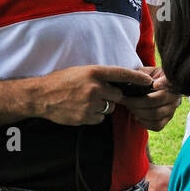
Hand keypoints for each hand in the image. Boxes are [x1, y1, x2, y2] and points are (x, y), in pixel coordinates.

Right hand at [33, 65, 152, 125]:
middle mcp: (94, 87)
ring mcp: (90, 103)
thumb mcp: (81, 72)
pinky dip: (93, 116)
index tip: (149, 82)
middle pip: (118, 95)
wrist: (40, 96)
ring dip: (102, 107)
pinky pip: (99, 118)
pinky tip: (80, 110)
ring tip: (85, 101)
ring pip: (109, 108)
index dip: (137, 78)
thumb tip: (119, 83)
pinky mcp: (85, 117)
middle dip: (112, 96)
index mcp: (94, 72)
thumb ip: (100, 77)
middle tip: (97, 94)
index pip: (122, 74)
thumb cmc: (61, 81)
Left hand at [121, 68, 181, 131]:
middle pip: (155, 101)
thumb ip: (142, 73)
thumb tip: (138, 78)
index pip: (169, 82)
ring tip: (130, 107)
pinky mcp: (167, 119)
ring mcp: (172, 109)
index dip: (164, 83)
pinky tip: (137, 116)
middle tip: (125, 100)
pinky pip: (156, 125)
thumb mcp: (145, 72)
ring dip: (138, 112)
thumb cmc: (147, 79)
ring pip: (154, 115)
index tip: (155, 84)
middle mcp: (174, 96)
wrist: (155, 89)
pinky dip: (144, 122)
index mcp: (169, 82)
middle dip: (136, 102)